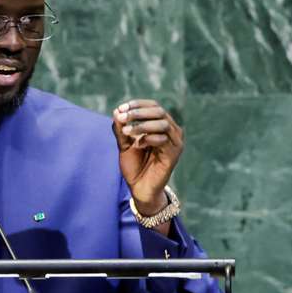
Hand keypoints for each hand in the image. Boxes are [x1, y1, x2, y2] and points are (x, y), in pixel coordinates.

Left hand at [112, 99, 183, 214]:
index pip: (153, 106)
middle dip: (138, 113)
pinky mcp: (174, 154)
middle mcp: (171, 131)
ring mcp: (175, 142)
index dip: (137, 104)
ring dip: (142, 125)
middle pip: (159, 111)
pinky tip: (138, 145)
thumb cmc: (133, 165)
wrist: (139, 188)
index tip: (121, 109)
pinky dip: (148, 138)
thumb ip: (121, 129)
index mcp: (160, 125)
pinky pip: (164, 139)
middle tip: (122, 118)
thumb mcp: (123, 145)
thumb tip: (117, 111)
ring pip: (162, 123)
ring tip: (126, 131)